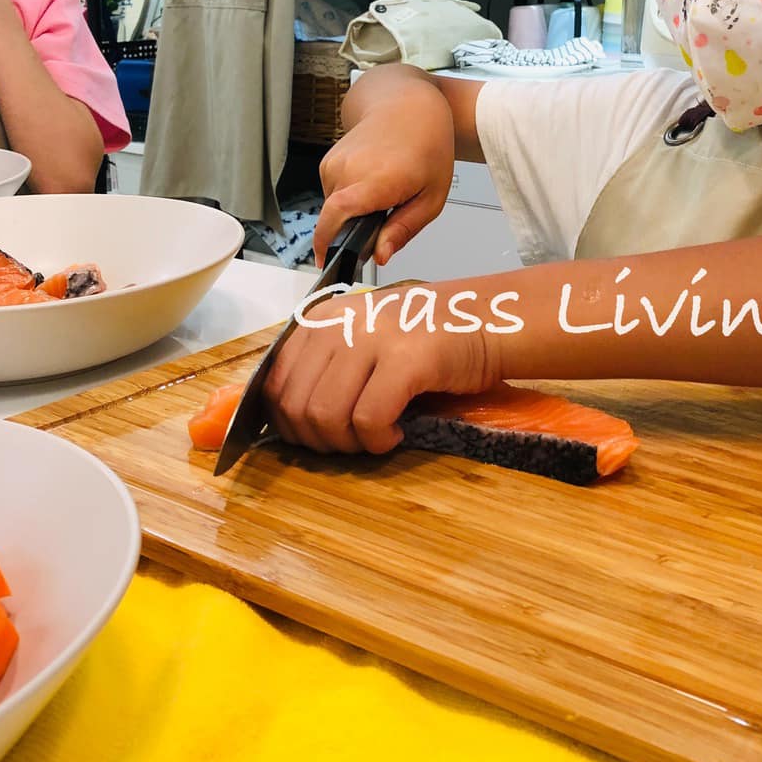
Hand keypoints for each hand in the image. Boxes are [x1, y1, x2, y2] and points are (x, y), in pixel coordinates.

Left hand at [264, 288, 499, 454]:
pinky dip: (378, 441)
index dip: (288, 423)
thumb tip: (289, 418)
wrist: (487, 321)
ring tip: (375, 437)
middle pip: (296, 406)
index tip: (318, 436)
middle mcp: (339, 322)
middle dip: (319, 440)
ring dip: (348, 444)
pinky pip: (368, 421)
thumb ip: (326, 364)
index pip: (274, 382)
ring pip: (325, 417)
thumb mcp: (364, 338)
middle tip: (353, 442)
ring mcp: (371, 338)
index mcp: (323, 317)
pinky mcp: (404, 360)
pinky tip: (396, 433)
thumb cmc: (426, 337)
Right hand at [314, 77, 455, 266]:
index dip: (327, 244)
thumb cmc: (426, 145)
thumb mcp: (432, 197)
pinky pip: (333, 193)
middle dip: (352, 231)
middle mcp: (348, 169)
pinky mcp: (327, 161)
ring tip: (382, 195)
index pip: (336, 217)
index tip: (328, 262)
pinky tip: (370, 183)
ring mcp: (334, 163)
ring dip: (353, 212)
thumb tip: (381, 255)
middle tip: (381, 223)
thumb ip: (403, 229)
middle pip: (335, 219)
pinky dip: (349, 197)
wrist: (408, 105)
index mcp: (375, 179)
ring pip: (333, 208)